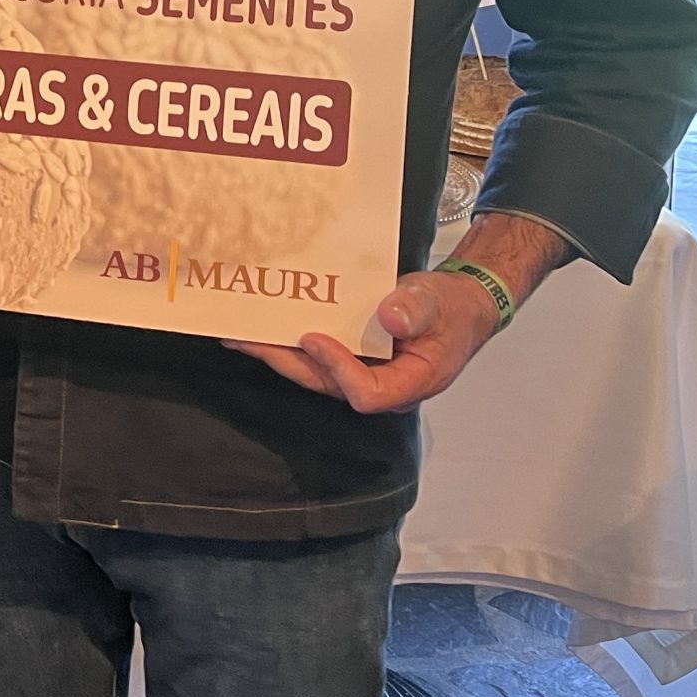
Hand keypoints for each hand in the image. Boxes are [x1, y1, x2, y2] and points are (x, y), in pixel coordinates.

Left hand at [225, 269, 501, 412]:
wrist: (456, 307)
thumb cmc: (451, 309)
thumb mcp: (439, 302)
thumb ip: (417, 310)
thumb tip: (391, 318)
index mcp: (410, 382)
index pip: (368, 393)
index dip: (338, 370)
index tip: (314, 337)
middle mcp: (382, 384)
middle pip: (328, 385)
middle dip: (287, 363)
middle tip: (249, 341)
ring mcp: (364, 373)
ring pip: (315, 373)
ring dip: (278, 354)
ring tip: (240, 335)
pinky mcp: (352, 358)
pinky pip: (316, 357)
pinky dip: (290, 343)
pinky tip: (263, 328)